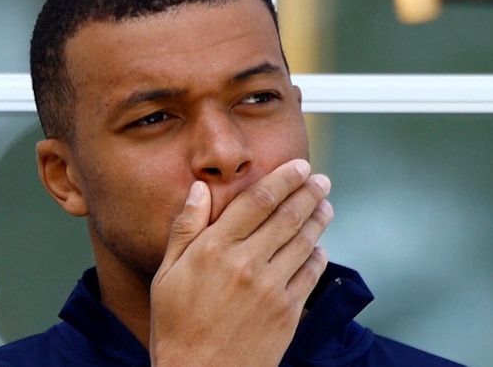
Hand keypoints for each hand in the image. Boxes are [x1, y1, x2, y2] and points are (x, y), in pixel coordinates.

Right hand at [149, 159, 332, 365]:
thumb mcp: (166, 274)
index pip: (258, 201)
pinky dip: (319, 257)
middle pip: (288, 216)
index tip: (298, 166)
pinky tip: (320, 248)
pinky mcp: (288, 313)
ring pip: (304, 242)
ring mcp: (271, 289)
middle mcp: (247, 263)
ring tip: (326, 205)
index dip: (283, 179)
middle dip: (309, 192)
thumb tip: (201, 189)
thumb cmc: (176, 325)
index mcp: (215, 249)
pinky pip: (310, 276)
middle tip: (321, 179)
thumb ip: (185, 228)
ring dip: (319, 219)